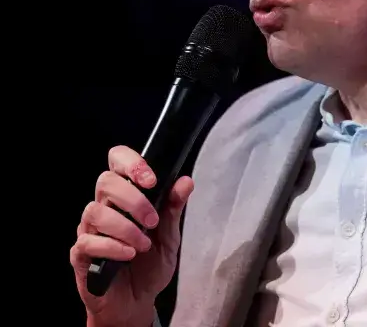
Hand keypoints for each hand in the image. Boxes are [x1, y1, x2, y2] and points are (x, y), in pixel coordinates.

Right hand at [70, 145, 194, 326]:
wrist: (137, 302)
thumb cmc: (149, 266)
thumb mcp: (169, 237)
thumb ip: (173, 209)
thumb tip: (185, 181)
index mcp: (124, 200)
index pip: (116, 164)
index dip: (130, 163)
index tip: (150, 179)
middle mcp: (103, 210)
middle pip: (105, 182)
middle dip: (133, 199)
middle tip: (152, 221)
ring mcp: (89, 231)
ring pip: (95, 211)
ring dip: (125, 227)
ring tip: (143, 245)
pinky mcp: (81, 254)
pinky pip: (88, 241)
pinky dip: (112, 247)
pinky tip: (128, 254)